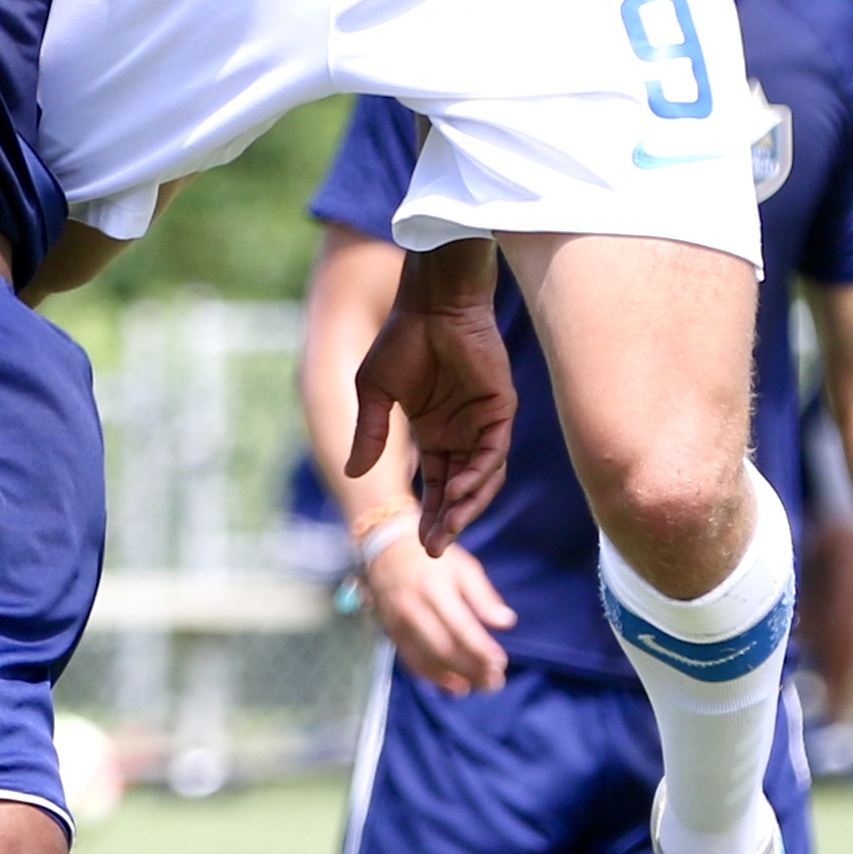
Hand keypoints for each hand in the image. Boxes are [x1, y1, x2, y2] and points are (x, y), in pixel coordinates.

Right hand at [350, 272, 513, 547]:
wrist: (431, 304)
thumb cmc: (402, 339)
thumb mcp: (375, 393)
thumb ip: (369, 433)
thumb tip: (353, 472)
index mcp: (436, 431)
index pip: (438, 484)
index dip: (431, 514)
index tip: (419, 544)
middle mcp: (462, 432)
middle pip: (461, 489)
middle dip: (449, 521)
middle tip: (434, 549)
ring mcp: (483, 422)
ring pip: (482, 477)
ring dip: (466, 505)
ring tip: (448, 530)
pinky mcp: (499, 408)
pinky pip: (493, 452)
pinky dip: (479, 475)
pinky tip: (461, 492)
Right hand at [355, 528, 515, 694]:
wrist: (385, 551)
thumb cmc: (432, 561)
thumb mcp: (463, 567)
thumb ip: (483, 596)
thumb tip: (506, 622)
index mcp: (434, 589)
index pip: (460, 627)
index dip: (481, 650)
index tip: (501, 663)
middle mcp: (413, 609)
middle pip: (443, 649)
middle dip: (471, 669)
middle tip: (495, 682)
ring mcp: (398, 624)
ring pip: (427, 660)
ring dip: (454, 678)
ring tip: (478, 687)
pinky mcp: (391, 634)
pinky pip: (412, 662)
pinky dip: (433, 677)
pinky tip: (454, 685)